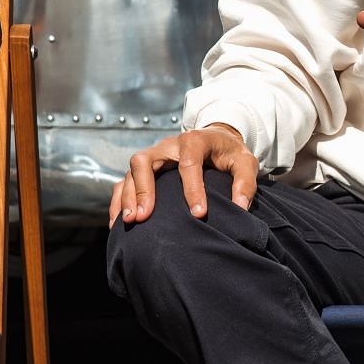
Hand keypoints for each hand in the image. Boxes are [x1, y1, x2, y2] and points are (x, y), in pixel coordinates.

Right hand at [110, 125, 256, 225]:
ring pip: (131, 171)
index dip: (192, 190)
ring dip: (127, 197)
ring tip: (130, 222)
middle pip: (145, 161)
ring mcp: (154, 155)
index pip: (189, 163)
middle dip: (142, 189)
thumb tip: (239, 206)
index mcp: (194, 140)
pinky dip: (118, 201)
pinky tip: (117, 223)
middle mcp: (168, 145)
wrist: (218, 141)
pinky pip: (124, 181)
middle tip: (144, 217)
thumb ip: (245, 183)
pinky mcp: (146, 168)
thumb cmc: (230, 154)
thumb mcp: (246, 163)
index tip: (198, 215)